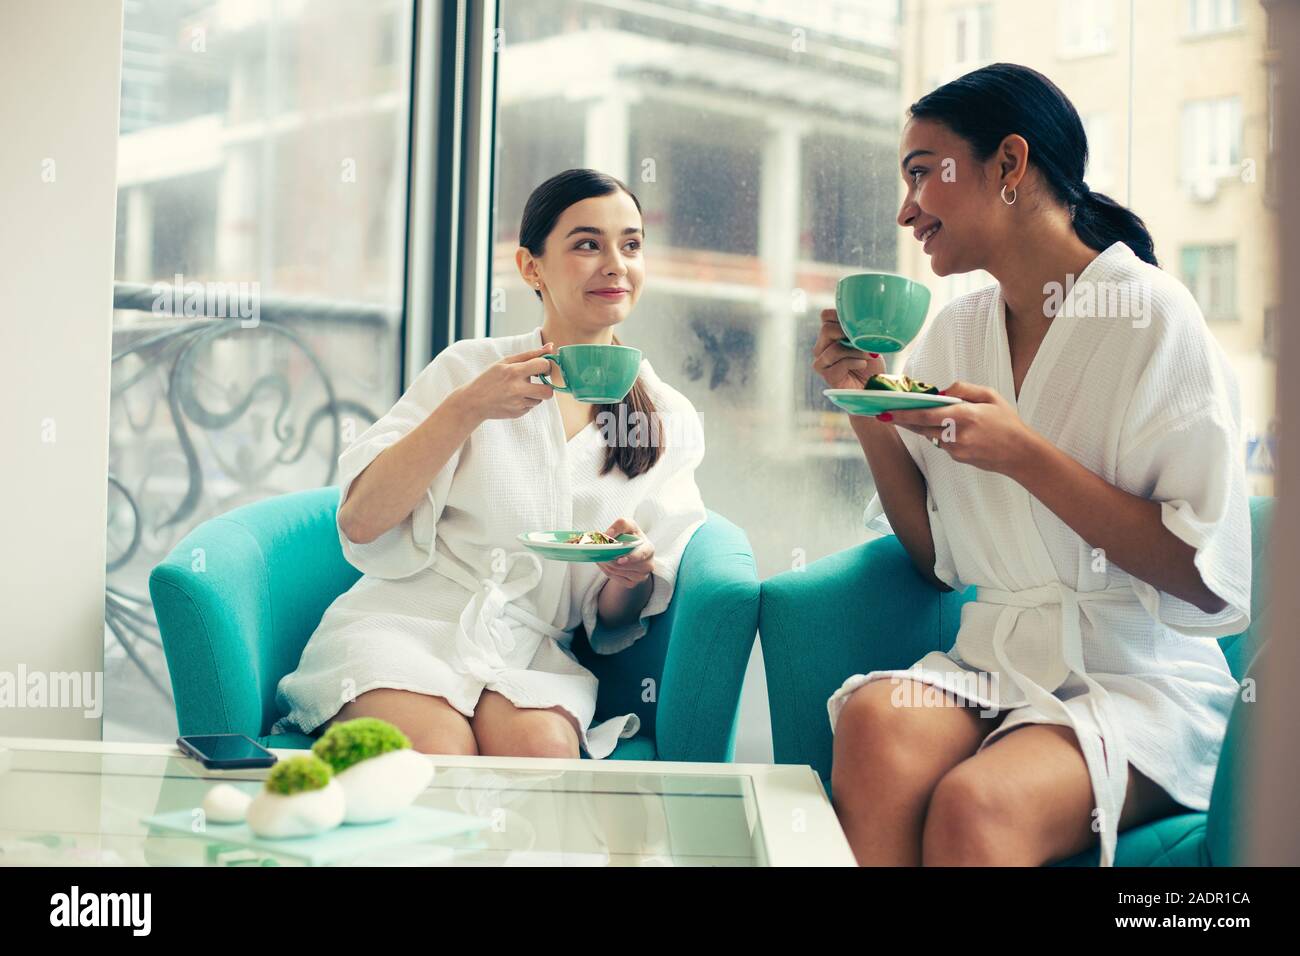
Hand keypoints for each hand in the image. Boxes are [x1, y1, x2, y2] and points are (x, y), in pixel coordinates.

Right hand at [454, 343, 555, 420]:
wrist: (474, 402)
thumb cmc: (490, 379)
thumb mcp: (506, 362)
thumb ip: (530, 354)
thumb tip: (551, 347)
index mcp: (514, 372)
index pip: (543, 365)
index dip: (546, 366)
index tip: (541, 368)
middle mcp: (517, 389)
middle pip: (548, 391)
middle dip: (548, 386)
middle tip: (539, 382)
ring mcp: (518, 404)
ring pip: (540, 399)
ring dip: (534, 394)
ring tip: (519, 390)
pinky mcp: (518, 413)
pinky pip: (531, 406)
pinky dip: (526, 401)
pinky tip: (513, 398)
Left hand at [596, 517, 654, 588]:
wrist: (634, 551)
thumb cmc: (632, 536)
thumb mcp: (629, 525)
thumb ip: (620, 525)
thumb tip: (608, 534)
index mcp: (649, 549)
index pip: (641, 555)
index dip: (631, 558)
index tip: (620, 560)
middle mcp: (647, 565)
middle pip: (624, 565)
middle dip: (609, 559)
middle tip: (598, 552)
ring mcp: (640, 576)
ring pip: (616, 571)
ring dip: (605, 563)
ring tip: (600, 555)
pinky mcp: (632, 583)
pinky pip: (614, 577)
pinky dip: (606, 569)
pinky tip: (604, 562)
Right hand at [811, 309, 885, 389]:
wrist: (873, 386)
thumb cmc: (871, 363)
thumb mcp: (867, 341)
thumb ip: (858, 330)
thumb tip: (861, 319)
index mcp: (829, 336)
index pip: (826, 316)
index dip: (841, 316)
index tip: (859, 325)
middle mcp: (821, 348)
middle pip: (826, 329)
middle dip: (848, 333)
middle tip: (863, 341)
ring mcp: (822, 363)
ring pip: (834, 349)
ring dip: (855, 351)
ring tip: (867, 355)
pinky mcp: (828, 376)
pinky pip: (839, 365)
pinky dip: (854, 362)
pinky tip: (863, 364)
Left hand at [882, 380, 1041, 477]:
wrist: (1020, 454)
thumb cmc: (1007, 422)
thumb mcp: (990, 396)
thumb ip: (964, 389)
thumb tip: (941, 392)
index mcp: (966, 415)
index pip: (927, 415)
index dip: (904, 414)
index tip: (887, 411)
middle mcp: (958, 435)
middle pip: (921, 427)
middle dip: (902, 420)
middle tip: (885, 413)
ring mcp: (956, 450)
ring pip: (930, 435)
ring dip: (918, 427)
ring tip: (905, 417)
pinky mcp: (957, 459)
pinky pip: (941, 444)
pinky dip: (937, 434)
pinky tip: (940, 428)